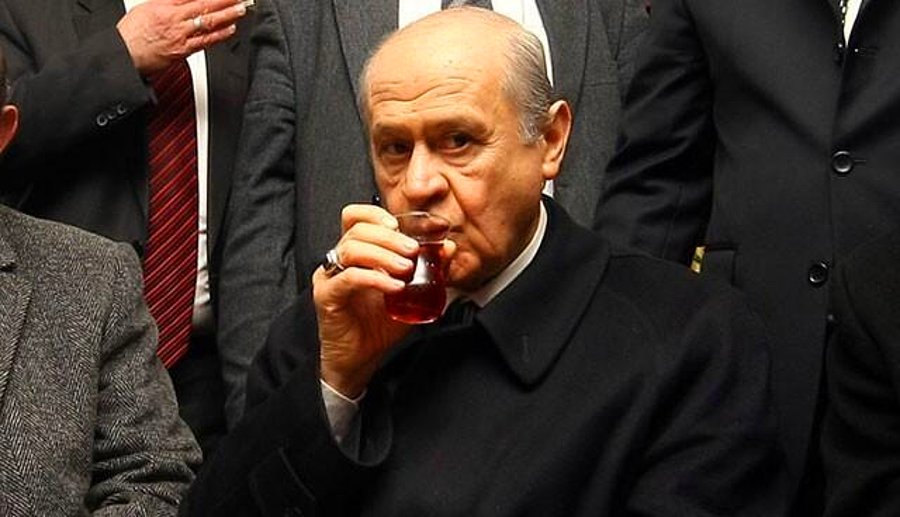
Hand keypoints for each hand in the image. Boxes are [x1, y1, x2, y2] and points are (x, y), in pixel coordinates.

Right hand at [116, 0, 246, 74]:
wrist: (124, 55)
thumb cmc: (132, 33)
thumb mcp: (147, 7)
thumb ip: (169, 1)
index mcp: (164, 6)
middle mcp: (174, 19)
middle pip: (204, 5)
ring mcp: (181, 35)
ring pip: (208, 22)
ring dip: (227, 15)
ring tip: (241, 8)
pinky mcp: (183, 51)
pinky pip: (205, 42)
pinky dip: (220, 35)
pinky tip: (231, 29)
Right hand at [314, 204, 455, 397]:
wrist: (361, 359)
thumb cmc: (380, 326)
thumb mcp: (412, 294)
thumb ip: (430, 270)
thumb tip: (448, 247)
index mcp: (357, 254)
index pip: (355, 217)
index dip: (376, 214)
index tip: (400, 226)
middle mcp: (339, 261)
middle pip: (357, 230)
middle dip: (389, 237)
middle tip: (413, 250)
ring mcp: (330, 277)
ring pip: (351, 249)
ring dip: (383, 255)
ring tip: (406, 269)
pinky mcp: (327, 296)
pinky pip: (349, 278)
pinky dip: (375, 278)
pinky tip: (394, 287)